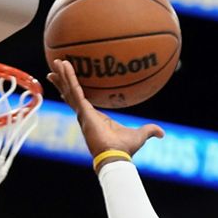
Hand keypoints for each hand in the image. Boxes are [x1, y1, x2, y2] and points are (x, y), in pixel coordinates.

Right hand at [45, 58, 163, 160]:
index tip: (68, 82)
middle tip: (55, 67)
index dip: (74, 91)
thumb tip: (162, 133)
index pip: (81, 101)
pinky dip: (70, 78)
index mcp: (94, 117)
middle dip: (62, 81)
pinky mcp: (83, 111)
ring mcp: (82, 113)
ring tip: (56, 61)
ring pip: (70, 90)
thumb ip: (149, 131)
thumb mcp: (140, 135)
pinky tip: (65, 66)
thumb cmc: (125, 149)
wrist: (116, 156)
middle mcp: (85, 114)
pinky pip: (75, 91)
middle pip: (71, 93)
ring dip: (63, 75)